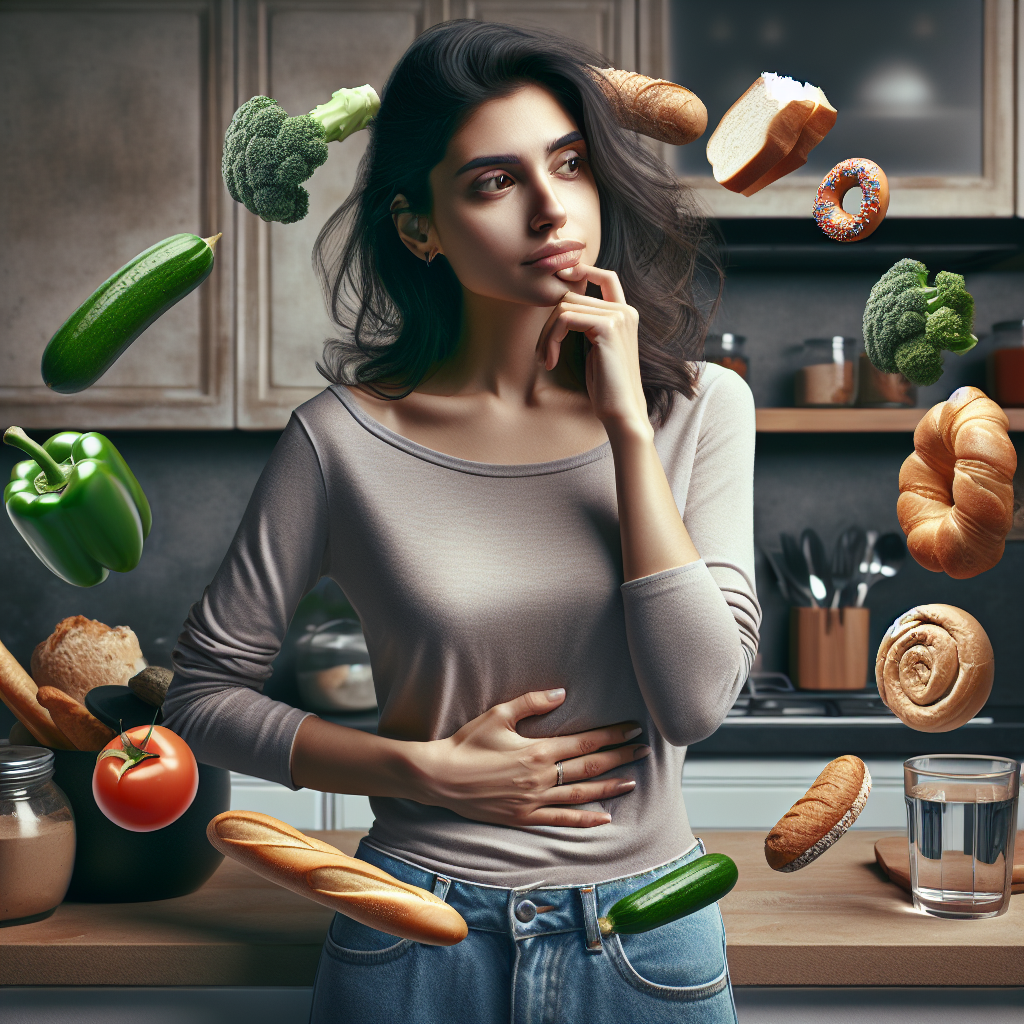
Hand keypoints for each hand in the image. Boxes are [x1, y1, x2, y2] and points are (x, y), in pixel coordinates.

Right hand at [409, 688, 649, 827]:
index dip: (612, 735)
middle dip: (620, 757)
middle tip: (644, 751)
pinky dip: (584, 821)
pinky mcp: (523, 817)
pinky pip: (560, 820)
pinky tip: (603, 818)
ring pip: (581, 794)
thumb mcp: (498, 714)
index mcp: (538, 750)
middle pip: (590, 767)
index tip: (633, 729)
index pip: (585, 742)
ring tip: (632, 782)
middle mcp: (541, 778)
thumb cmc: (467, 743)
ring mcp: (533, 800)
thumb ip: (532, 703)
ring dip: (609, 787)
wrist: (439, 777)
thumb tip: (561, 693)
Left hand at [537, 263, 649, 436]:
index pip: (605, 276)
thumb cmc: (606, 386)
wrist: (621, 411)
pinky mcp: (607, 327)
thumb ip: (587, 325)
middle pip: (571, 295)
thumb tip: (563, 307)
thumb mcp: (595, 349)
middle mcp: (624, 310)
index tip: (558, 281)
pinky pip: (565, 319)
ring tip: (546, 359)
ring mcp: (618, 316)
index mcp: (625, 313)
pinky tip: (551, 361)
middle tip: (543, 354)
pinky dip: (551, 339)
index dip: (581, 271)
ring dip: (547, 335)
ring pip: (564, 307)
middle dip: (549, 324)